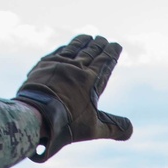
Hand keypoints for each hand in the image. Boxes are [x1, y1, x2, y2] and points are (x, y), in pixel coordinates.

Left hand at [16, 34, 132, 162]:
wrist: (36, 114)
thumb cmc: (67, 123)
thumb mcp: (94, 129)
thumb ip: (114, 128)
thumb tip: (130, 129)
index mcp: (91, 81)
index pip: (105, 62)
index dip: (111, 53)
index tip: (116, 45)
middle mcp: (77, 68)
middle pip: (91, 52)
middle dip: (99, 45)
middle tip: (103, 39)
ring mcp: (59, 64)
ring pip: (74, 48)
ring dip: (83, 42)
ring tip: (88, 37)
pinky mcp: (44, 65)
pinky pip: (58, 52)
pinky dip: (66, 48)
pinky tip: (67, 46)